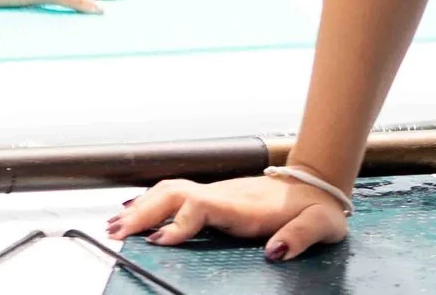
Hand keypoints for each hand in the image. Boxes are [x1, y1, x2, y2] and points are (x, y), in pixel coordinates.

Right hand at [108, 174, 349, 261]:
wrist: (317, 184)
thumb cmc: (317, 210)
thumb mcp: (321, 226)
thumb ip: (300, 238)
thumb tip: (274, 252)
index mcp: (243, 206)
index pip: (198, 206)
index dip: (176, 223)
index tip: (156, 242)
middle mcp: (223, 195)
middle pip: (171, 195)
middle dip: (141, 214)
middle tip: (114, 233)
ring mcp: (216, 193)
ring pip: (168, 192)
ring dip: (140, 206)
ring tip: (114, 224)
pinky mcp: (214, 197)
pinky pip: (174, 195)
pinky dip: (149, 201)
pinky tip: (133, 210)